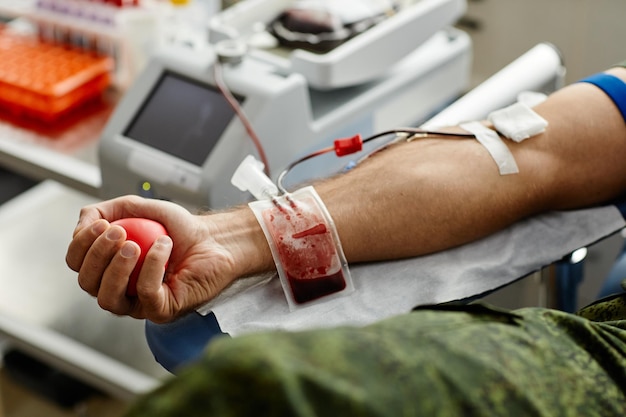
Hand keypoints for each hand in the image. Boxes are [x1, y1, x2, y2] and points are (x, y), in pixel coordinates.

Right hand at [66, 195, 270, 322]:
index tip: (99, 224)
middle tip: (117, 231)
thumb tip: (84, 219)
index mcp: (109, 268)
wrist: (216, 241)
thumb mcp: (144, 209)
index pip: (78, 264)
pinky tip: (164, 246)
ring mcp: (140, 304)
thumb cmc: (182, 229)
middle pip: (87, 283)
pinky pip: (146, 294)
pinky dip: (151, 266)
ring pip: (108, 298)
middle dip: (96, 255)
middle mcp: (120, 290)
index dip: (80, 245)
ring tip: (133, 244)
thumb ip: (113, 208)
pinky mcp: (162, 310)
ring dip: (115, 268)